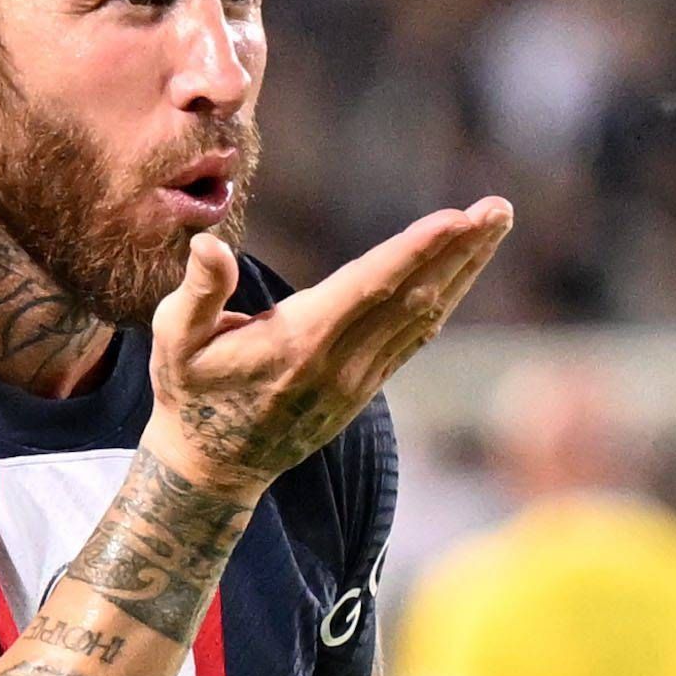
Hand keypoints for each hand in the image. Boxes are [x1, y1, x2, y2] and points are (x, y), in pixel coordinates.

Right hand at [144, 200, 511, 498]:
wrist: (212, 467)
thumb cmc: (190, 391)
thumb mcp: (175, 340)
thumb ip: (199, 291)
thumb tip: (210, 244)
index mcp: (299, 343)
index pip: (371, 289)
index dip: (417, 251)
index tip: (458, 219)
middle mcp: (340, 363)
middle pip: (413, 298)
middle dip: (460, 250)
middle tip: (500, 208)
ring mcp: (358, 380)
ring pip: (424, 317)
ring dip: (464, 269)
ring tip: (496, 222)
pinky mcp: (365, 387)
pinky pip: (415, 337)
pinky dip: (445, 298)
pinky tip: (466, 268)